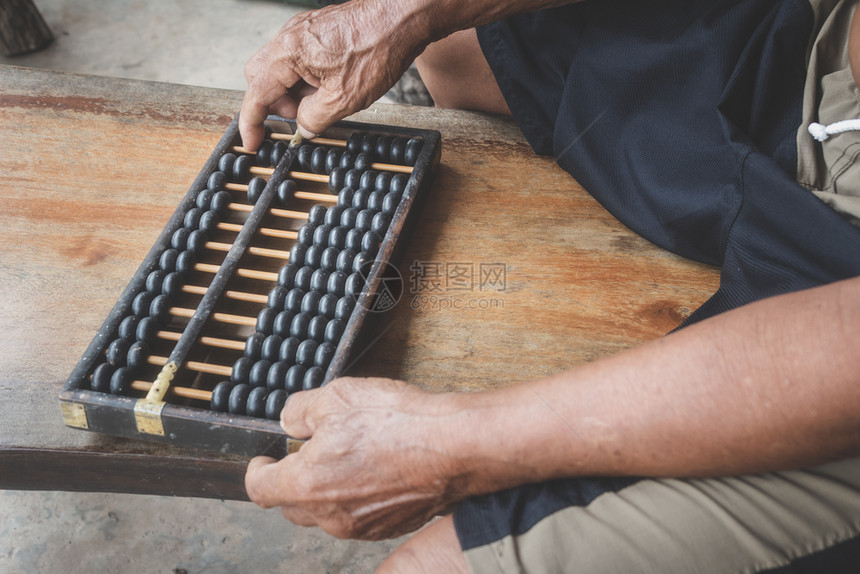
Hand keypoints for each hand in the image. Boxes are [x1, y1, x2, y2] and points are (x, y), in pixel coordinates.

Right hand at [239, 0, 428, 150]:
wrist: (403, 16)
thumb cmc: (377, 49)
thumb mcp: (344, 99)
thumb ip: (315, 119)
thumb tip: (303, 127)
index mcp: (288, 53)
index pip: (257, 94)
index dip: (251, 123)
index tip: (252, 143)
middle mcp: (289, 36)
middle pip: (261, 78)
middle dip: (274, 104)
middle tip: (300, 118)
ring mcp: (302, 30)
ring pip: (280, 68)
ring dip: (292, 92)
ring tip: (322, 102)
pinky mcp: (317, 30)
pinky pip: (298, 58)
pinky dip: (305, 78)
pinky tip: (329, 87)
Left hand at [245, 377, 461, 539]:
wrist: (453, 446)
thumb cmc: (396, 422)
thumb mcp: (335, 396)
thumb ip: (300, 411)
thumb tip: (290, 421)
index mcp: (306, 483)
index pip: (259, 489)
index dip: (257, 471)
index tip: (263, 460)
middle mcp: (329, 514)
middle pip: (291, 506)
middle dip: (293, 481)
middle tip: (310, 452)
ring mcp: (360, 526)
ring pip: (326, 513)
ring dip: (326, 491)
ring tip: (349, 457)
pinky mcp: (388, 528)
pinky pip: (358, 517)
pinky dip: (356, 498)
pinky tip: (375, 469)